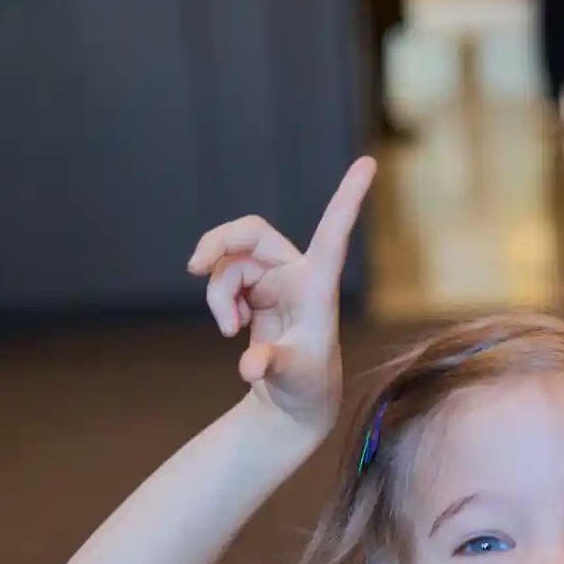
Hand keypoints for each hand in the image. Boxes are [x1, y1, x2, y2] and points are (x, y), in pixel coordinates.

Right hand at [188, 157, 375, 433]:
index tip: (369, 163)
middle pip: (250, 232)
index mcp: (319, 285)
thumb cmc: (306, 387)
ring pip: (229, 263)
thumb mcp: (291, 380)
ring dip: (216, 292)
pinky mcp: (257, 289)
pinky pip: (223, 278)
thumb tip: (249, 368)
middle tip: (194, 267)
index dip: (348, 198)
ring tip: (229, 330)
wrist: (293, 401)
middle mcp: (298, 272)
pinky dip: (217, 299)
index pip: (334, 234)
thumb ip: (270, 368)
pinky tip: (233, 325)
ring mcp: (275, 278)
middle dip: (218, 244)